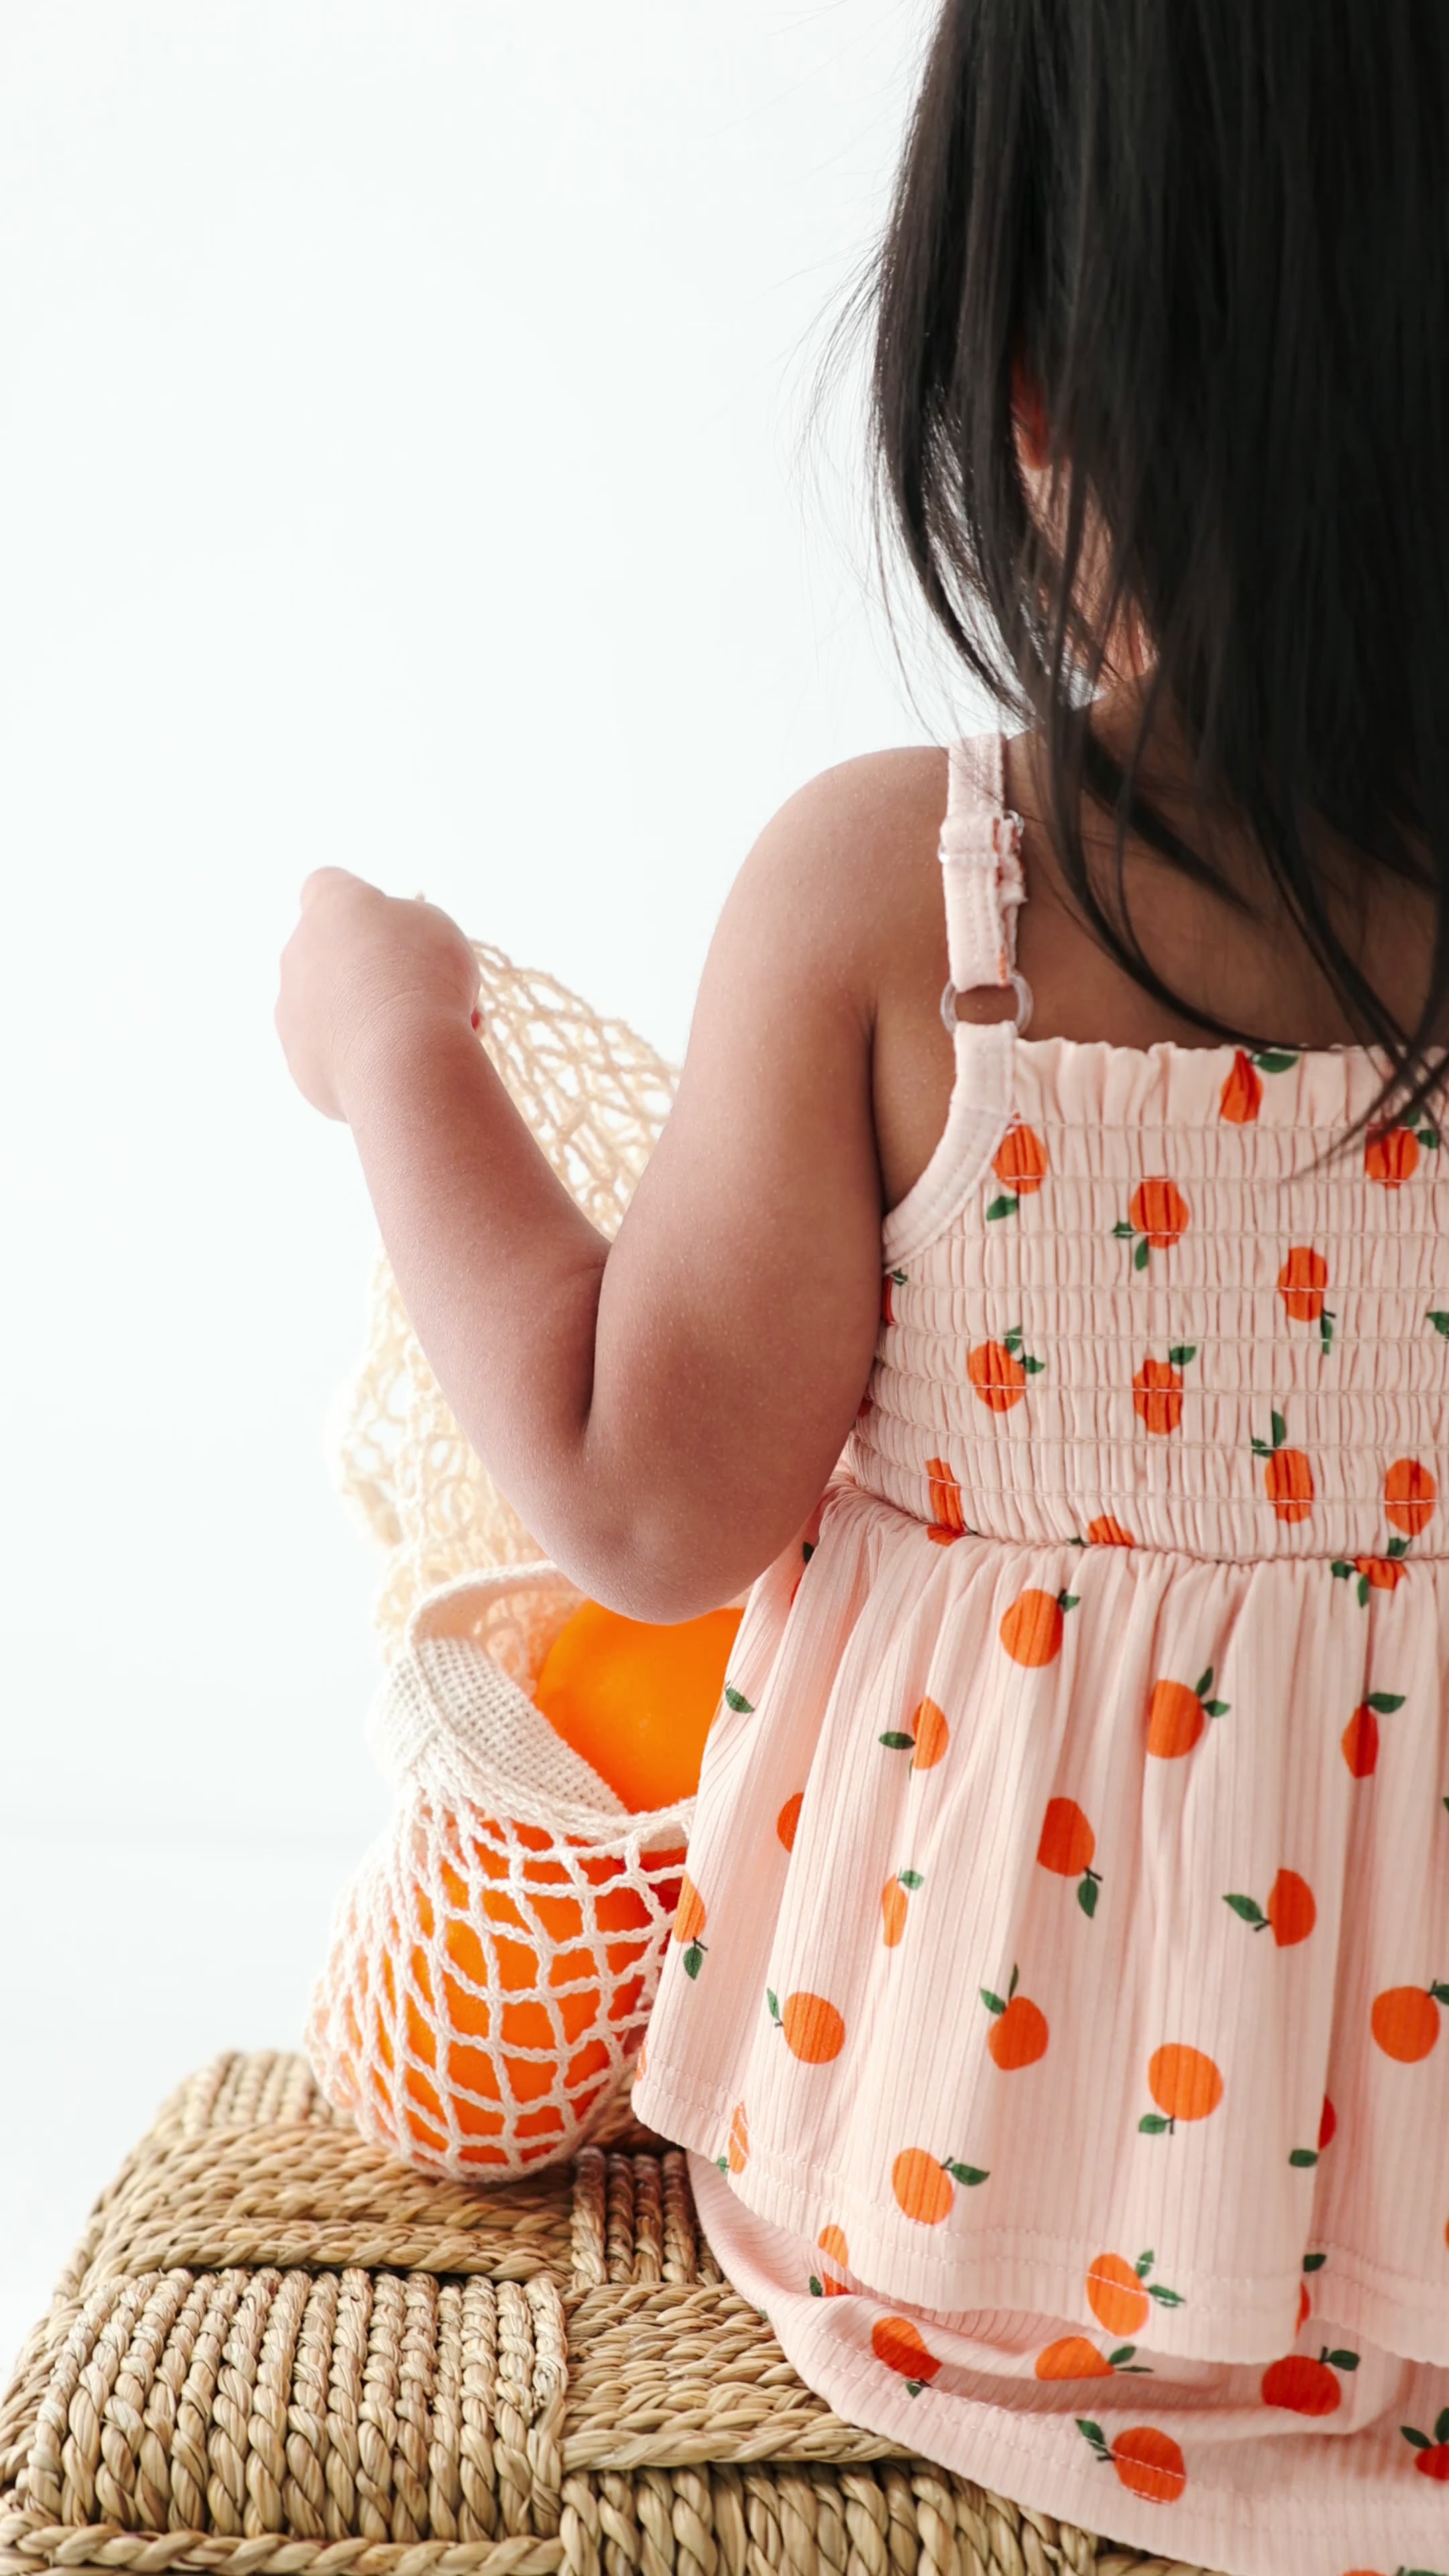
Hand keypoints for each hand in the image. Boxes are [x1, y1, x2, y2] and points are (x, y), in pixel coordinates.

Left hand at [275, 867, 479, 1120]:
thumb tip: (392, 952)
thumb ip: (407, 929)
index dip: (361, 907)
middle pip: (332, 954)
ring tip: (418, 1040)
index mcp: (330, 909)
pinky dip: (360, 1057)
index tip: (392, 931)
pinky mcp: (298, 1061)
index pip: (327, 886)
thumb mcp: (436, 929)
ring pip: (330, 1008)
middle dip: (370, 972)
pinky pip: (331, 1053)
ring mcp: (291, 1011)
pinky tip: (397, 1067)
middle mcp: (298, 954)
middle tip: (421, 995)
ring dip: (366, 1017)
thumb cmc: (426, 979)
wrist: (402, 1061)